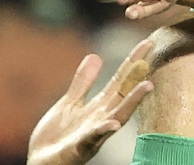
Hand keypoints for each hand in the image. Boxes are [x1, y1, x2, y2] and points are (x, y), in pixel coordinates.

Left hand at [27, 39, 155, 164]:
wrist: (41, 162)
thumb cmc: (58, 136)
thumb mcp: (70, 103)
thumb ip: (83, 83)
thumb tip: (96, 56)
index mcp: (98, 107)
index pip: (120, 80)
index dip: (133, 61)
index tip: (147, 42)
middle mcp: (101, 119)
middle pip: (123, 93)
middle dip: (138, 74)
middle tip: (152, 54)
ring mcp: (93, 134)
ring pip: (117, 116)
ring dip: (132, 102)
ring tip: (147, 86)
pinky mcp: (79, 148)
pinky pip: (92, 138)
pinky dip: (103, 130)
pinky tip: (113, 123)